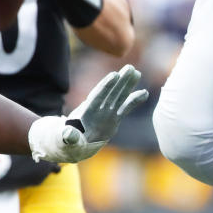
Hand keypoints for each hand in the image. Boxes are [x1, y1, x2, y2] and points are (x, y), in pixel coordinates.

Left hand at [29, 64, 148, 162]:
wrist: (75, 145)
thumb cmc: (69, 143)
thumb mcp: (67, 141)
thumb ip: (69, 137)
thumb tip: (67, 134)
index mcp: (86, 113)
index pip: (97, 97)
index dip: (105, 86)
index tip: (113, 75)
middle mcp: (97, 110)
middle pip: (110, 92)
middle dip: (120, 81)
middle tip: (130, 67)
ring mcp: (106, 113)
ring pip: (118, 96)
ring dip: (127, 85)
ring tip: (136, 72)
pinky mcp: (114, 118)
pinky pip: (125, 108)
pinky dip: (134, 100)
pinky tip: (144, 92)